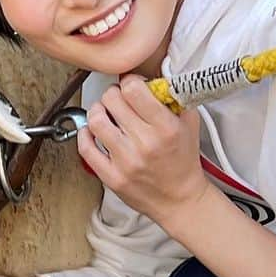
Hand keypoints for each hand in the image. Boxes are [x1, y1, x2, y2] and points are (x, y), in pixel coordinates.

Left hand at [77, 75, 210, 232]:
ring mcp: (126, 162)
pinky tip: (93, 132)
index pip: (134, 89)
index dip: (130, 81)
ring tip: (105, 113)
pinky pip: (86, 148)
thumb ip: (175, 97)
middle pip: (112, 100)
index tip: (132, 85)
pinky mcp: (111, 177)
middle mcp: (145, 144)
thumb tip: (155, 77)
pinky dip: (86, 134)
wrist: (179, 199)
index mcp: (166, 128)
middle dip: (114, 94)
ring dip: (98, 111)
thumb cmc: (184, 161)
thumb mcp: (190, 123)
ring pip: (96, 121)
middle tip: (118, 99)